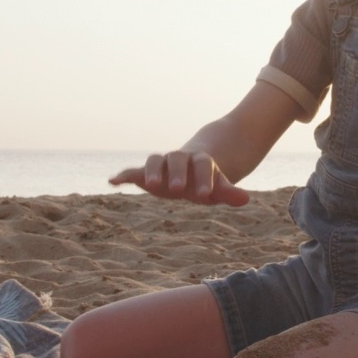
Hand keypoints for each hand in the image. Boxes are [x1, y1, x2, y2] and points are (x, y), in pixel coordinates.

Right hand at [110, 151, 249, 205]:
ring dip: (151, 171)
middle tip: (178, 189)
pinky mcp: (147, 173)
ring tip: (149, 185)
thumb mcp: (219, 188)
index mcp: (199, 161)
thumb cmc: (206, 181)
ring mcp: (162, 165)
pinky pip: (134, 171)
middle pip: (176, 159)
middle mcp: (179, 159)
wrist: (190, 168)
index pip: (202, 166)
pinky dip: (123, 175)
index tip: (205, 195)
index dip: (204, 179)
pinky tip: (112, 181)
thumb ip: (229, 193)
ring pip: (155, 160)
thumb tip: (246, 198)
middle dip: (176, 173)